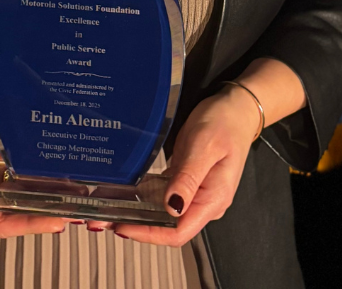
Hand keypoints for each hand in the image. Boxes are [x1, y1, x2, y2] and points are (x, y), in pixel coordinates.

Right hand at [0, 92, 68, 238]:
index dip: (27, 225)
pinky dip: (35, 171)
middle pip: (14, 212)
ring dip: (43, 192)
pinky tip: (55, 168)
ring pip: (19, 191)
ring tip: (73, 191)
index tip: (54, 222)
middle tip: (73, 208)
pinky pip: (18, 168)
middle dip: (42, 212)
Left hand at [110, 85, 259, 246]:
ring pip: (162, 211)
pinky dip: (144, 195)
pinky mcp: (187, 182)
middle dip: (136, 224)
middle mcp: (204, 202)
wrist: (236, 109)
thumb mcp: (204, 147)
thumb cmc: (225, 123)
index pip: (178, 232)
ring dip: (136, 211)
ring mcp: (195, 193)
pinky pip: (164, 195)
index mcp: (212, 200)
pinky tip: (126, 191)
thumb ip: (189, 178)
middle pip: (167, 226)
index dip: (149, 233)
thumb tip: (173, 207)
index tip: (123, 226)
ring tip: (108, 203)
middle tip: (105, 218)